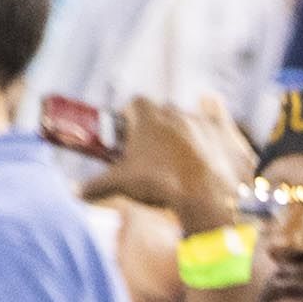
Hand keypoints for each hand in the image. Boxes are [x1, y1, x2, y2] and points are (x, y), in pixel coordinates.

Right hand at [79, 91, 252, 242]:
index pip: (134, 104)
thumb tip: (75, 193)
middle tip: (150, 149)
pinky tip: (210, 104)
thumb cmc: (160, 186)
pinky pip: (218, 112)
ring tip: (179, 152)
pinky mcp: (226, 132)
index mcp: (148, 117)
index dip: (128, 116)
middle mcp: (176, 112)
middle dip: (154, 125)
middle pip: (161, 111)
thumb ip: (94, 186)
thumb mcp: (120, 185)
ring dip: (182, 128)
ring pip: (188, 117)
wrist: (208, 197)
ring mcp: (204, 121)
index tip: (126, 133)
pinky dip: (213, 110)